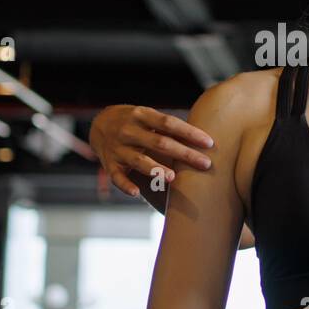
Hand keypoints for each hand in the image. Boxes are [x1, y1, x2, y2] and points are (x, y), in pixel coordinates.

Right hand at [89, 105, 214, 197]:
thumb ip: (169, 126)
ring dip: (156, 169)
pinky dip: (126, 185)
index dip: (189, 133)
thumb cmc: (135, 122)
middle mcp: (129, 130)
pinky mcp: (110, 164)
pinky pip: (117, 177)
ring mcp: (118, 148)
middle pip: (160, 143)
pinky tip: (136, 193)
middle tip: (205, 164)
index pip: (169, 123)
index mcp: (142, 115)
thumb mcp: (148, 116)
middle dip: (184, 154)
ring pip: (139, 160)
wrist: (98, 123)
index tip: (209, 143)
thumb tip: (204, 137)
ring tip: (173, 178)